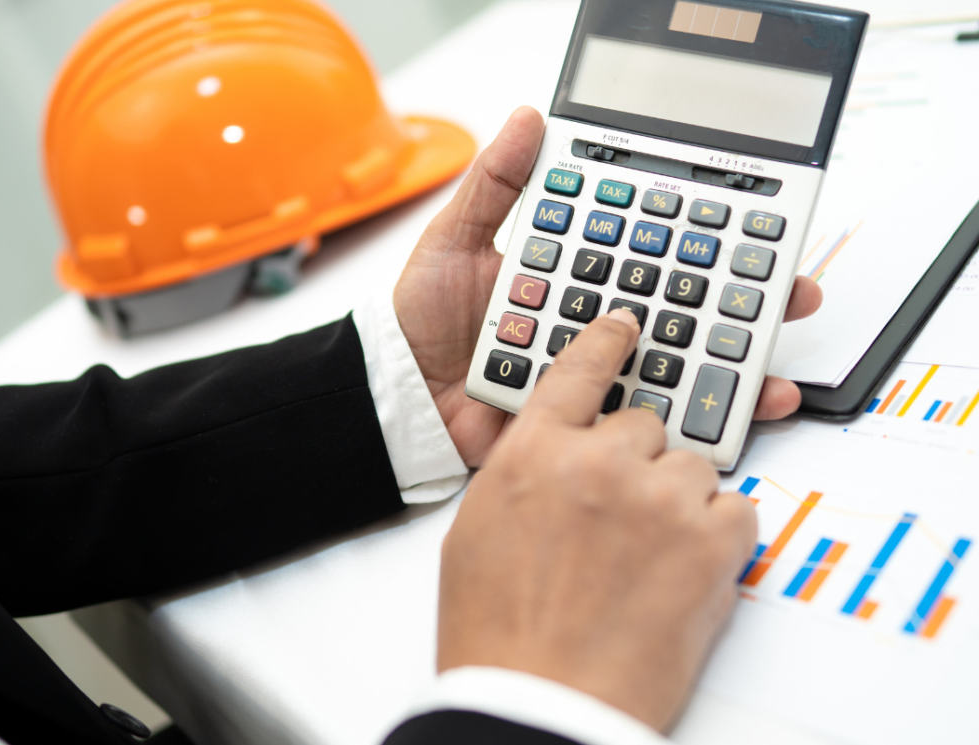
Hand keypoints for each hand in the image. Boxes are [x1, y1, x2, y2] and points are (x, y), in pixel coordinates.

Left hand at [394, 107, 822, 465]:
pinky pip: (647, 418)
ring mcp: (595, 373)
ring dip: (736, 365)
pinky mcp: (588, 420)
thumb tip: (527, 119)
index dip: (697, 239)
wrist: (402, 396)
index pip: (647, 251)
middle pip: (681, 307)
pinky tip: (734, 416)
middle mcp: (593, 323)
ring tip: (776, 363)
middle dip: (742, 301)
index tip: (749, 226)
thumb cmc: (422, 320)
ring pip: (677, 364)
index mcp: (573, 275)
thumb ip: (495, 186)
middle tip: (788, 290)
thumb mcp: (454, 241)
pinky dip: (696, 421)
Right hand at [437, 309, 755, 730]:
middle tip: (623, 514)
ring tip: (650, 557)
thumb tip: (555, 457)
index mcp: (533, 452)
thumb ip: (522, 473)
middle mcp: (597, 460)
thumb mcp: (478, 530)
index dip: (606, 342)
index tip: (627, 324)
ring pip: (693, 464)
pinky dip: (718, 534)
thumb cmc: (498, 630)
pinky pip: (736, 507)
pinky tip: (684, 571)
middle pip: (645, 423)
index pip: (579, 369)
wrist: (537, 701)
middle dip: (639, 460)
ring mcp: (658, 496)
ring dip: (678, 499)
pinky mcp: (712, 541)